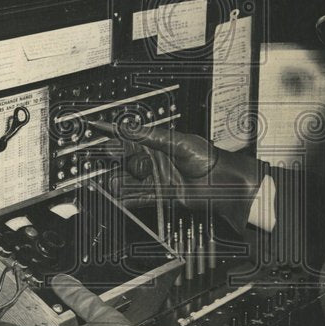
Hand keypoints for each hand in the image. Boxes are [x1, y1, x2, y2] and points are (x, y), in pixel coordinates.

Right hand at [89, 119, 265, 234]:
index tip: (101, 132)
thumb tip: (131, 128)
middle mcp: (156, 160)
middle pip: (128, 160)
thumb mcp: (179, 143)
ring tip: (113, 182)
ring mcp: (158, 178)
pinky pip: (140, 195)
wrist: (223, 183)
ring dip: (121, 180)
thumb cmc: (208, 158)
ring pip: (132, 179)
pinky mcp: (161, 195)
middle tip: (109, 161)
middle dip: (117, 160)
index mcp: (160, 143)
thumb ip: (153, 137)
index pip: (132, 138)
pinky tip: (120, 196)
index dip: (116, 135)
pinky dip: (129, 197)